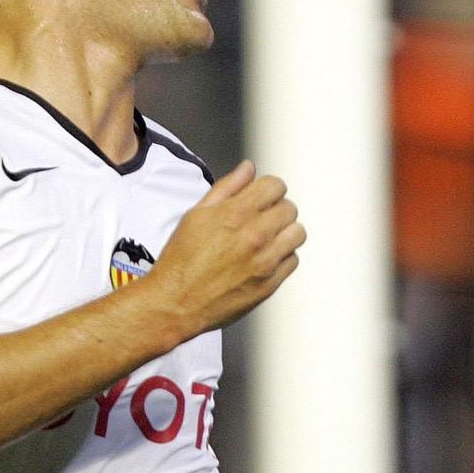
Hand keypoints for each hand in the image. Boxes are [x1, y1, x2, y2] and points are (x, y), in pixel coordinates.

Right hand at [150, 161, 305, 334]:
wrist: (175, 303)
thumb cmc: (180, 261)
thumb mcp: (196, 215)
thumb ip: (227, 188)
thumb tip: (248, 168)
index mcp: (236, 214)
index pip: (276, 186)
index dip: (268, 189)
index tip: (262, 197)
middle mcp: (256, 235)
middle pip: (290, 208)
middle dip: (276, 209)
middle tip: (261, 219)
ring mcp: (265, 261)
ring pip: (298, 233)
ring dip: (285, 232)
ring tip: (267, 239)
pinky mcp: (270, 284)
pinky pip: (293, 260)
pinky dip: (283, 257)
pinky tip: (265, 258)